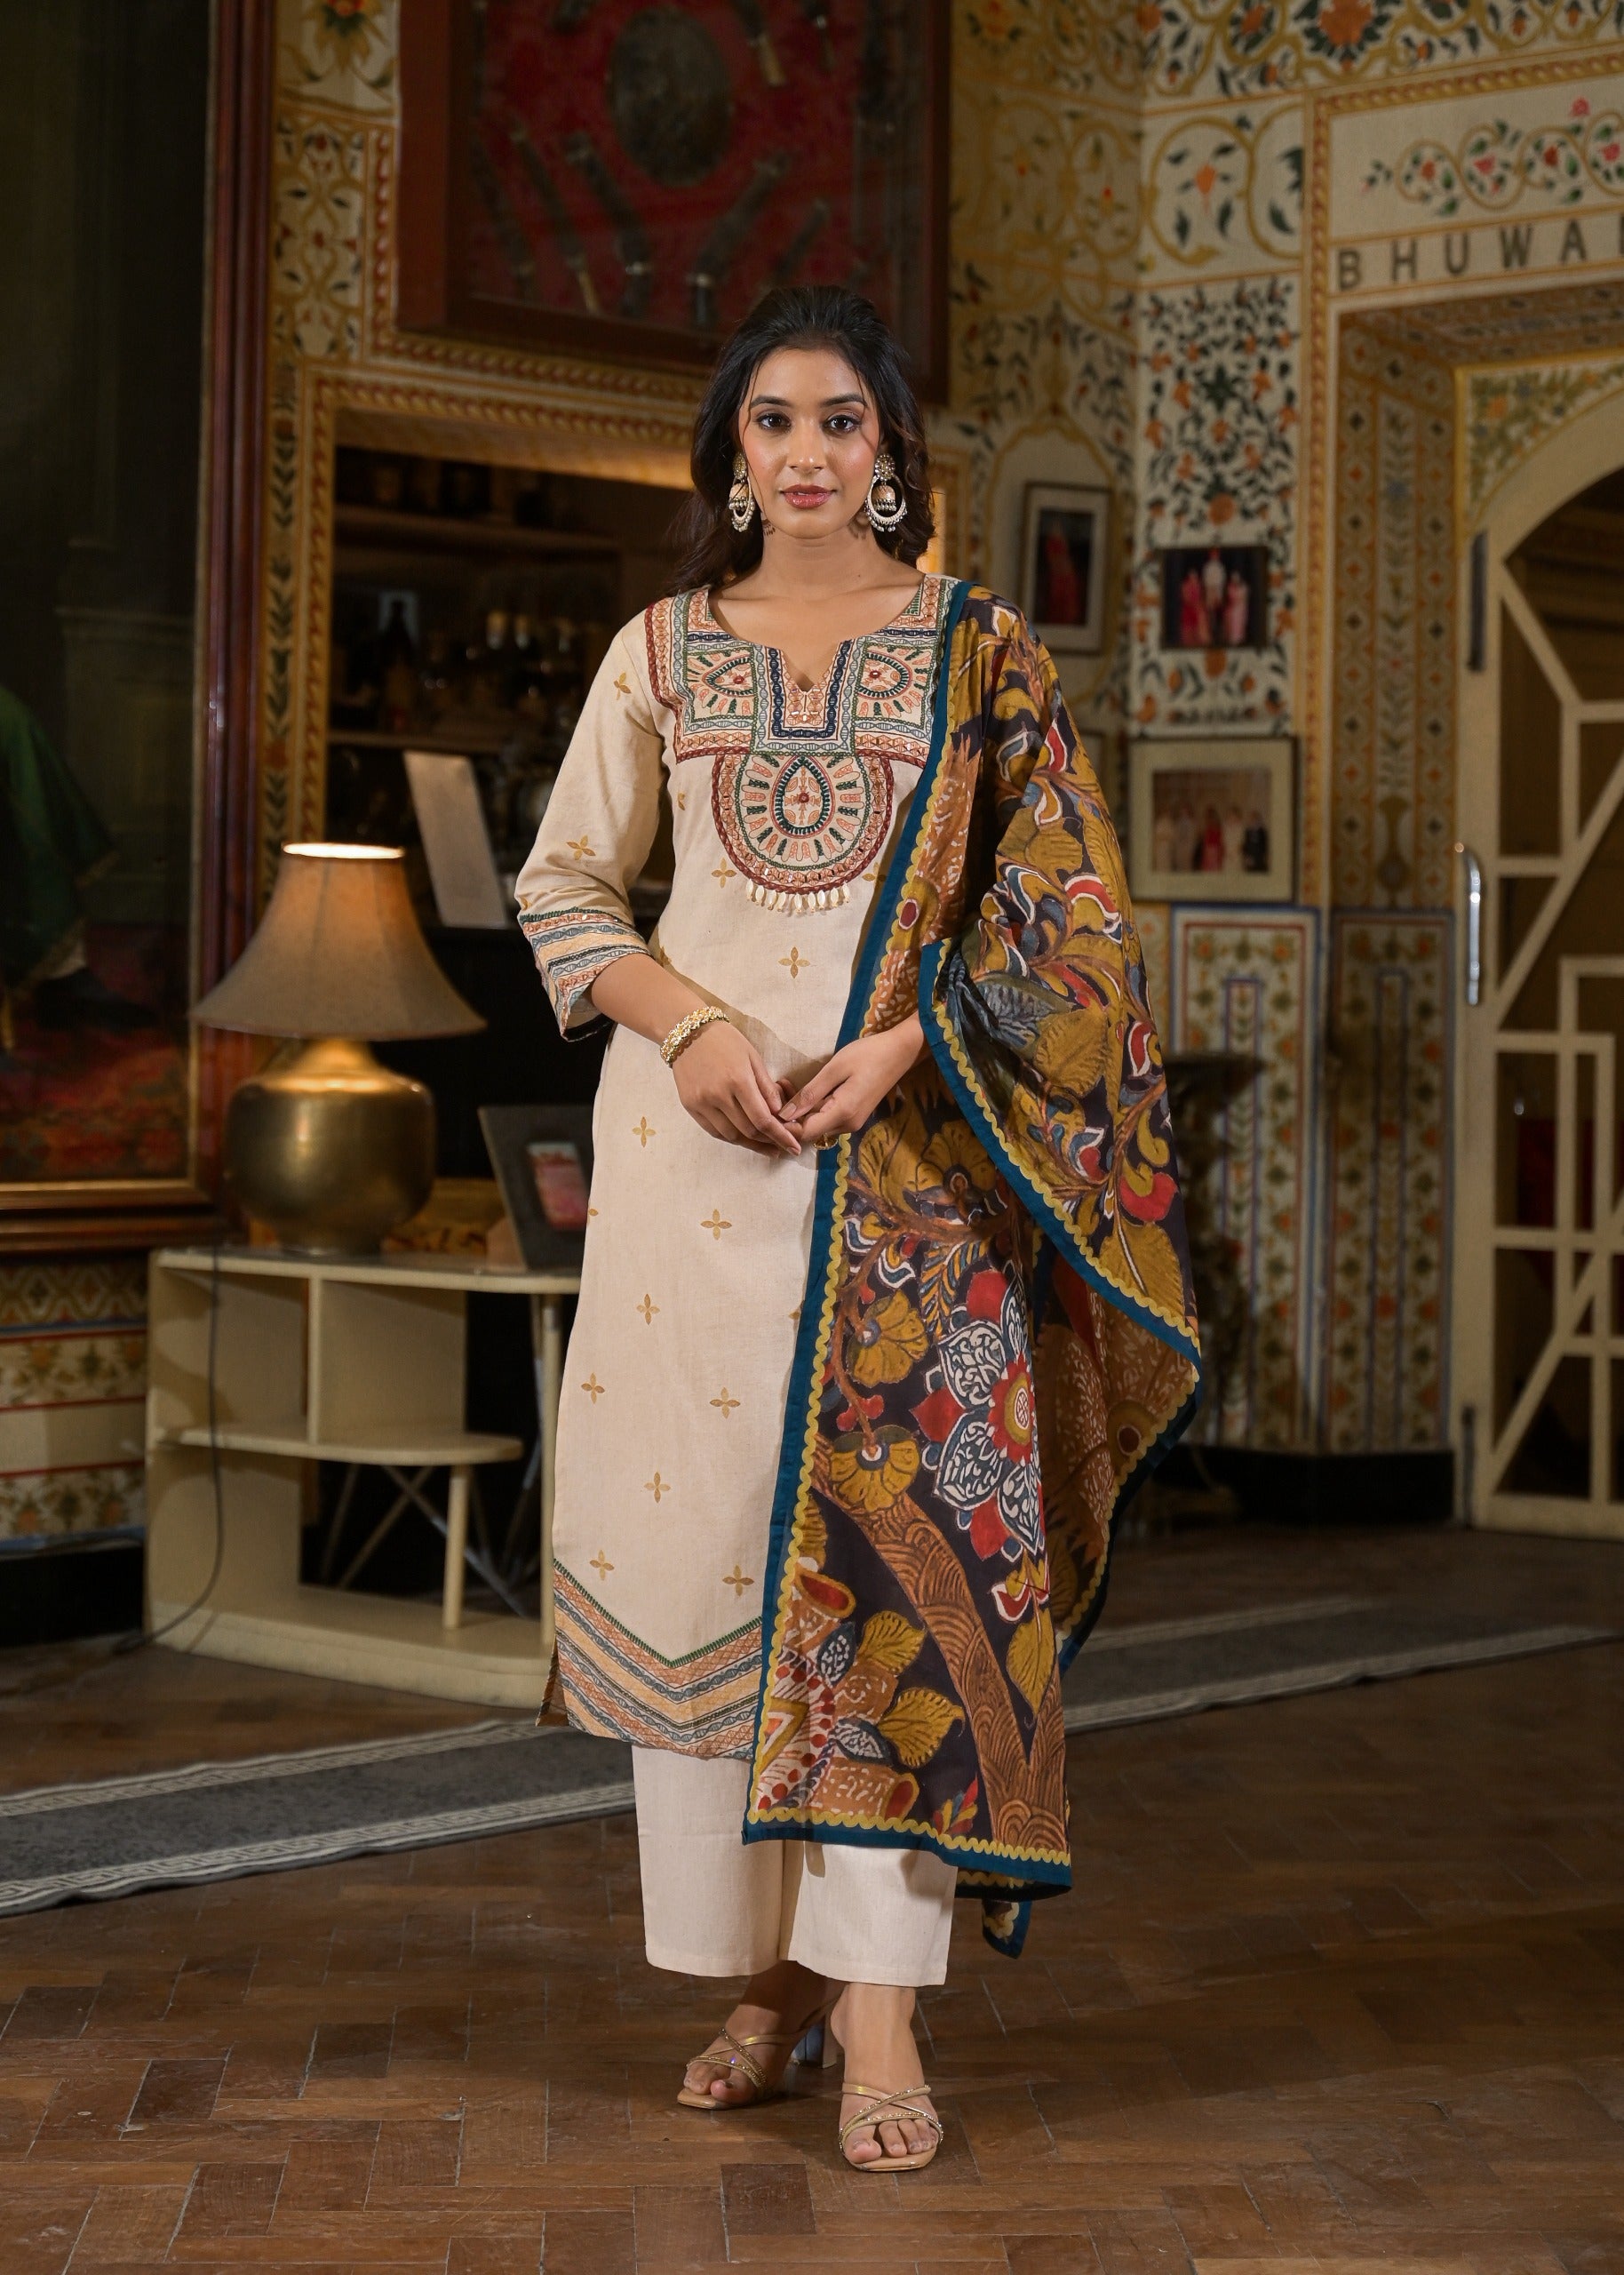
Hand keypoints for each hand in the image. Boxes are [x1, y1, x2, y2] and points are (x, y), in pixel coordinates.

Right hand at [672, 1019, 801, 1152]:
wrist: (688, 1032)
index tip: (794, 1147)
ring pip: (731, 1136)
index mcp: (738, 1080)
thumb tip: (780, 1114)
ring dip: (750, 1144)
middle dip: (768, 1142)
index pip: (763, 1119)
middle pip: (748, 1131)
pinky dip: (730, 1137)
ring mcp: (702, 1102)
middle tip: (781, 1146)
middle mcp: (718, 1095)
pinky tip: (743, 1138)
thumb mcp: (753, 1058)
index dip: (780, 1136)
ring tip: (765, 1146)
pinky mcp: (690, 1106)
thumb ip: (767, 1088)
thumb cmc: (725, 1040)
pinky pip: (713, 1131)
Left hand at [783, 1017, 925, 1143]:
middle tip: (777, 1087)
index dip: (783, 1125)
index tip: (769, 1104)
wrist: (899, 1052)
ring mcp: (851, 1123)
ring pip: (815, 1125)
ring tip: (785, 1086)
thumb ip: (810, 1094)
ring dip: (798, 1111)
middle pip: (808, 1131)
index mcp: (842, 1114)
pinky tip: (801, 1091)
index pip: (803, 1133)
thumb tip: (784, 1115)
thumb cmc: (868, 1055)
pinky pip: (825, 1118)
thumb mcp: (835, 1069)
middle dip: (788, 1115)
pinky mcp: (853, 1116)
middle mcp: (847, 1125)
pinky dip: (810, 1108)